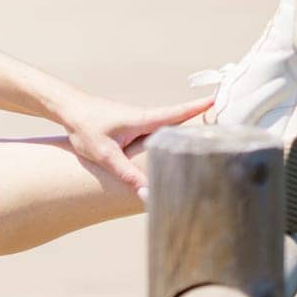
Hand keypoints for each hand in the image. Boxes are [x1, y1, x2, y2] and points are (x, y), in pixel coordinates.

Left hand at [57, 92, 214, 201]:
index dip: (201, 108)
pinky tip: (176, 147)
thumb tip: (148, 194)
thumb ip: (127, 175)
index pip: (179, 113)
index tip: (222, 101)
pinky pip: (157, 132)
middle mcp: (146, 118)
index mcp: (144, 120)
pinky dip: (171, 136)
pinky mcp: (132, 127)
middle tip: (230, 124)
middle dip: (203, 120)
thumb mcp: (106, 154)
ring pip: (169, 128)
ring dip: (188, 129)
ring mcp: (139, 122)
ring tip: (211, 137)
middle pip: (181, 120)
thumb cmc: (85, 126)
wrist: (67, 108)